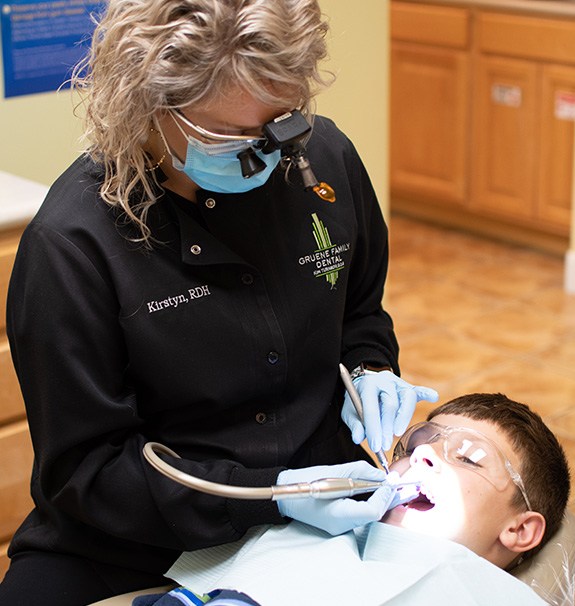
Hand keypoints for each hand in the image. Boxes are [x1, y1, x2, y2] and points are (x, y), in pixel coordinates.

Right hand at [276, 462, 402, 534]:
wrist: (286, 493)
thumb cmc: (304, 482)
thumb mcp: (332, 471)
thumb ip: (359, 471)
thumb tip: (380, 475)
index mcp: (339, 515)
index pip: (373, 511)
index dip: (384, 495)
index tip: (388, 481)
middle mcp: (341, 526)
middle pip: (373, 514)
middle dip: (384, 496)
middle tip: (391, 481)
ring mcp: (340, 527)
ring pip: (368, 514)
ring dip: (377, 498)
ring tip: (381, 483)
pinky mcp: (339, 523)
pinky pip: (360, 514)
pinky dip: (367, 501)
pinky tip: (369, 490)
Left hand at [342, 370, 437, 451]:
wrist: (364, 384)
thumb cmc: (358, 402)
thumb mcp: (349, 411)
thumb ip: (355, 424)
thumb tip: (358, 437)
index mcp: (367, 385)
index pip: (371, 407)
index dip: (373, 429)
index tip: (375, 446)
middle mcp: (383, 381)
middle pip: (390, 403)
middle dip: (388, 427)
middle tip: (385, 445)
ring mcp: (397, 383)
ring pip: (406, 398)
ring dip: (403, 418)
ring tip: (397, 433)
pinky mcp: (408, 387)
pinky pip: (418, 390)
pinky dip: (426, 393)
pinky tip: (432, 397)